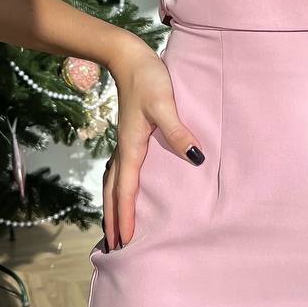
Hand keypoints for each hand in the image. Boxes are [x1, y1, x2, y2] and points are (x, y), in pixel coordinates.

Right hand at [101, 37, 204, 248]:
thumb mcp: (164, 104)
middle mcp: (124, 149)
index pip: (126, 190)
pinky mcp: (129, 136)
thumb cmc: (148, 79)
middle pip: (113, 192)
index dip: (125, 216)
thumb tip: (195, 158)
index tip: (124, 242)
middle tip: (113, 248)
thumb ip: (178, 131)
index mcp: (131, 147)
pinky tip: (124, 192)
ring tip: (114, 228)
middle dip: (112, 220)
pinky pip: (119, 172)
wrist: (128, 58)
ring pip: (113, 183)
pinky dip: (117, 189)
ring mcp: (124, 143)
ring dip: (112, 206)